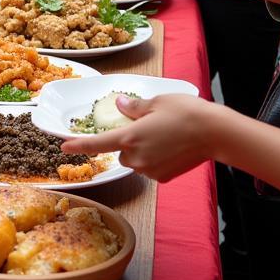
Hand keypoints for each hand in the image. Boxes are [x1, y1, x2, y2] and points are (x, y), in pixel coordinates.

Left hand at [61, 94, 228, 181]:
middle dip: (128, 142)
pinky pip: (150, 168)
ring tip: (165, 136)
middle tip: (148, 127)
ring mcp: (150, 170)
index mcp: (130, 137)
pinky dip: (155, 159)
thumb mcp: (156, 102)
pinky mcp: (163, 178)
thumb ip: (133, 107)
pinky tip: (172, 148)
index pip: (97, 144)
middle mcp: (136, 157)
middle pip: (121, 151)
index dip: (79, 146)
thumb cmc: (186, 112)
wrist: (215, 133)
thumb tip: (119, 105)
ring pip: (136, 161)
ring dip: (142, 151)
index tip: (65, 147)